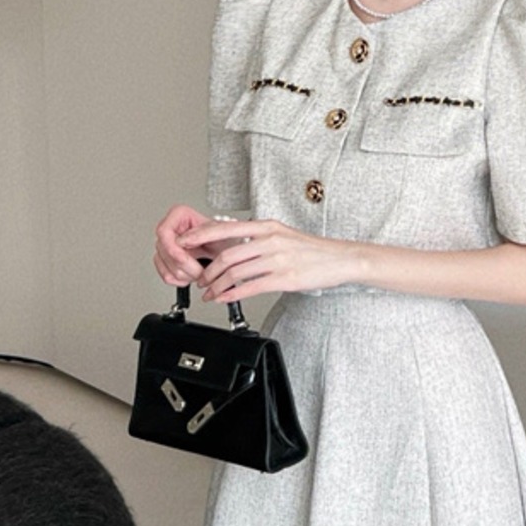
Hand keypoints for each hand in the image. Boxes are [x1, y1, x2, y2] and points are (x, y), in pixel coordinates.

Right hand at [154, 204, 220, 285]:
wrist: (229, 251)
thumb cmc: (226, 239)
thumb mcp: (220, 233)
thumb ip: (201, 234)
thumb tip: (183, 241)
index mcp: (179, 215)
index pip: (164, 232)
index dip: (173, 249)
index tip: (184, 258)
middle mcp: (169, 230)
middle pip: (165, 253)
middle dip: (186, 266)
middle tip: (202, 269)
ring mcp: (165, 246)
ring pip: (167, 267)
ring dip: (187, 275)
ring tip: (201, 270)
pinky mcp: (165, 261)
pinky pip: (167, 277)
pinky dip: (182, 280)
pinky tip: (193, 274)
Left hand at [177, 218, 356, 303]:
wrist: (340, 259)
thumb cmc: (312, 250)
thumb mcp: (284, 235)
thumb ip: (259, 237)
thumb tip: (234, 243)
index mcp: (268, 227)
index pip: (226, 228)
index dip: (201, 237)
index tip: (185, 243)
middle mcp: (271, 241)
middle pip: (227, 255)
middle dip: (207, 270)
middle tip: (199, 279)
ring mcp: (278, 260)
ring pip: (236, 274)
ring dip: (217, 286)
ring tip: (210, 293)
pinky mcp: (285, 278)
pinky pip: (251, 288)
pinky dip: (232, 295)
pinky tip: (225, 299)